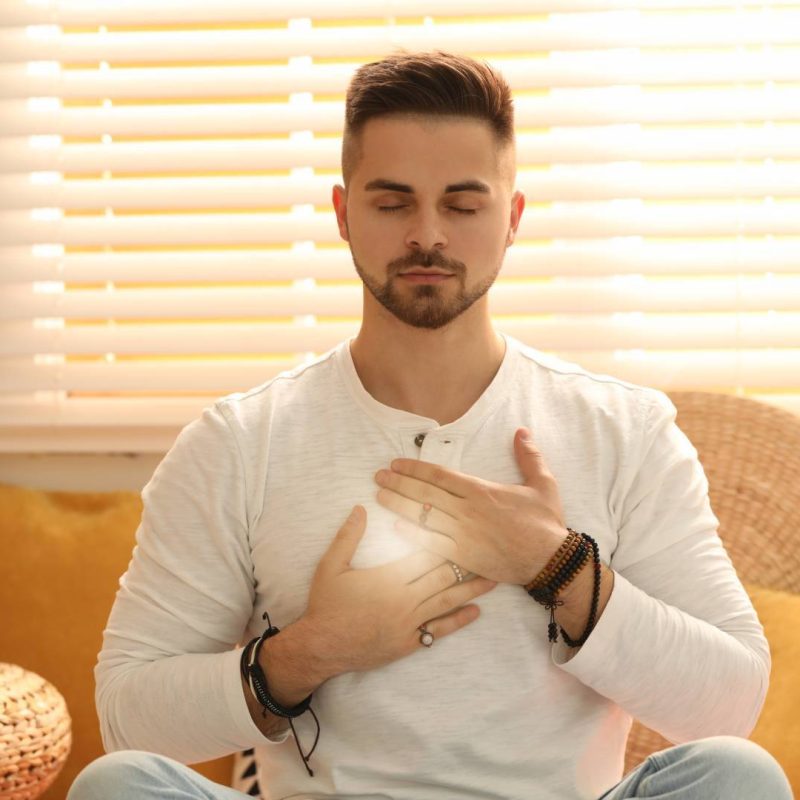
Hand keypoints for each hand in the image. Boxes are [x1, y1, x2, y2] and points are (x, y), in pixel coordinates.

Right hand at [300, 505, 496, 677]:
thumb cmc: (325, 604)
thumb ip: (347, 536)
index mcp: (388, 579)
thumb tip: (359, 508)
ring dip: (471, 589)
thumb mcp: (330, 566)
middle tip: (489, 550)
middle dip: (466, 563)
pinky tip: (475, 612)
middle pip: (442, 577)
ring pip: (446, 603)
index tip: (464, 529)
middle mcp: (403, 601)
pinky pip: (439, 631)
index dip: (445, 542)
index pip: (424, 556)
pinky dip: (458, 621)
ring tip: (493, 579)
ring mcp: (408, 624)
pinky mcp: (408, 643)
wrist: (321, 647)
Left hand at [374, 428, 567, 585]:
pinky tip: (397, 527)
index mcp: (481, 491)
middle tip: (378, 476)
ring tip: (380, 497)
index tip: (396, 464)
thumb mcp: (543, 484)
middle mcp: (468, 511)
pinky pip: (432, 544)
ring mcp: (463, 534)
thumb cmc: (545, 523)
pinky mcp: (464, 556)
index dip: (415, 468)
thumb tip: (522, 431)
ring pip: (424, 516)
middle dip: (398, 483)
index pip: (440, 476)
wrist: (550, 561)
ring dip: (399, 505)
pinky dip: (413, 535)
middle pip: (425, 493)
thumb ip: (529, 456)